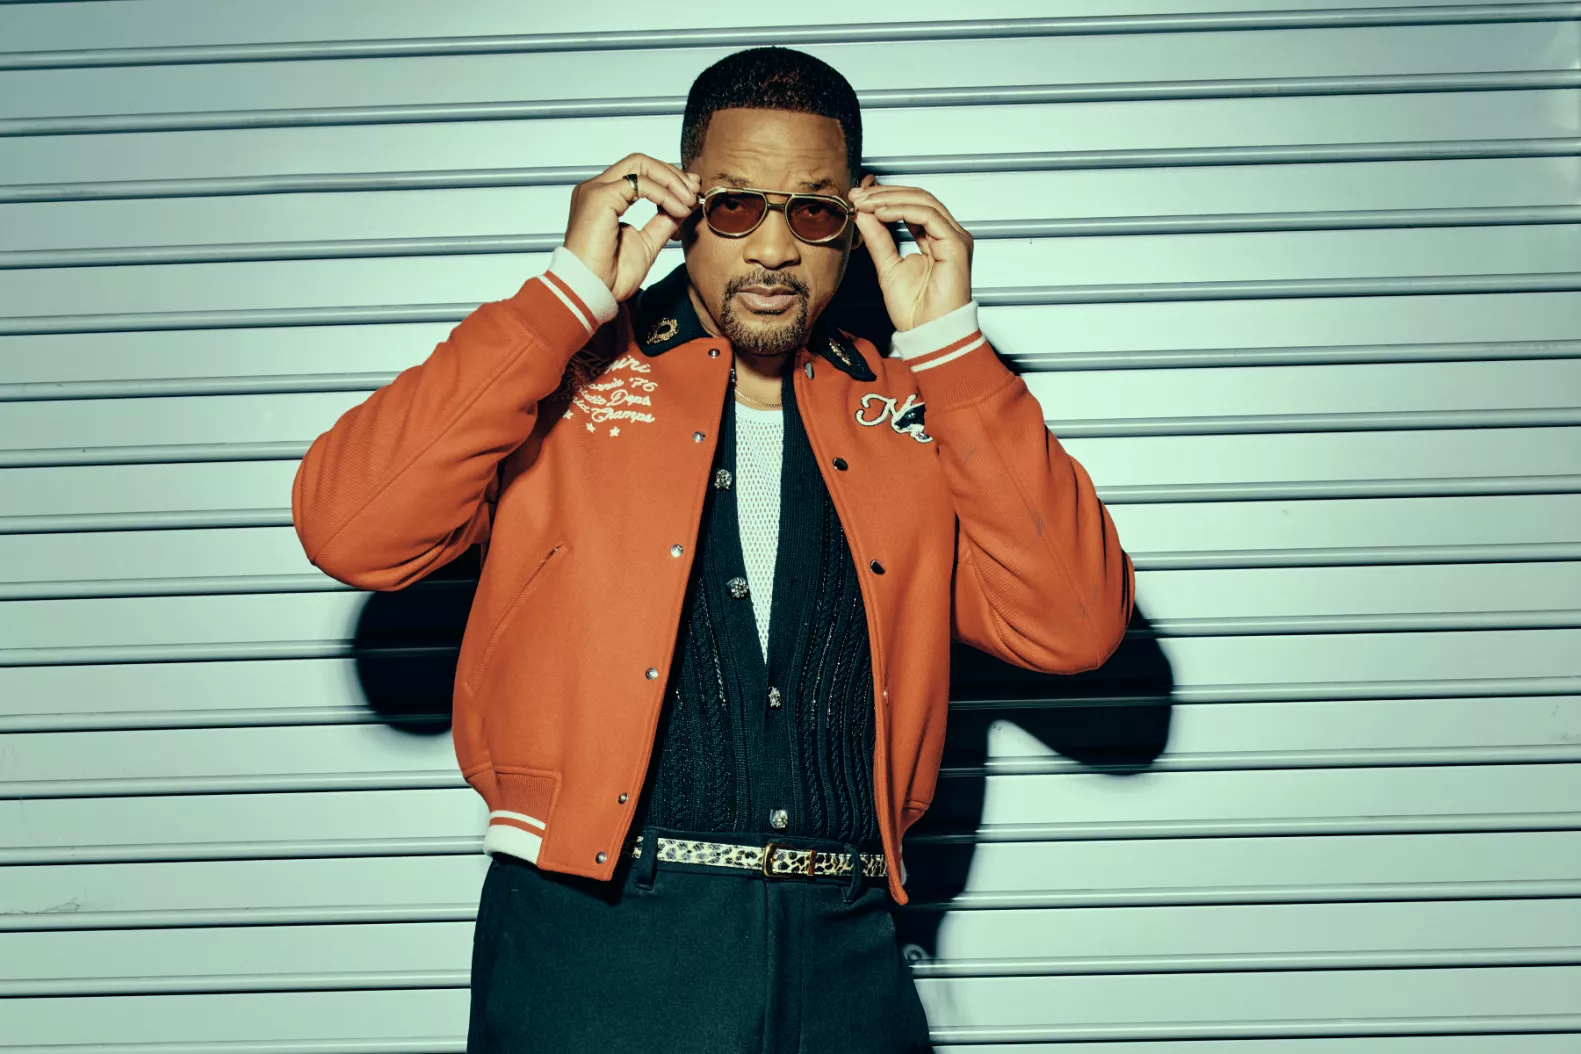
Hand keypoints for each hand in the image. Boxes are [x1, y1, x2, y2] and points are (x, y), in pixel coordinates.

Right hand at [564, 154, 700, 300]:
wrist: (594, 293)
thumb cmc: (610, 276)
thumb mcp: (647, 243)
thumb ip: (664, 221)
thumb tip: (685, 205)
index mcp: (604, 198)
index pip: (639, 172)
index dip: (668, 178)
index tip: (691, 193)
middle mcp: (596, 188)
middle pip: (640, 161)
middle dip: (672, 174)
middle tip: (694, 192)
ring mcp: (596, 190)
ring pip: (641, 165)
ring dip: (672, 182)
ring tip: (689, 203)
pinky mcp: (600, 196)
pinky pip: (641, 183)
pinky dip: (665, 195)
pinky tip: (678, 210)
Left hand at [849, 179, 973, 330]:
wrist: (928, 333)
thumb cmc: (916, 311)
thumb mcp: (887, 266)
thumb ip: (878, 239)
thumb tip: (864, 214)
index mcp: (935, 239)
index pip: (911, 206)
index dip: (884, 198)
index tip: (857, 198)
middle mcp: (948, 235)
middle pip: (918, 197)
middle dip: (884, 193)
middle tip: (857, 194)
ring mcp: (954, 238)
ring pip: (923, 201)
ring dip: (890, 198)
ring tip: (865, 202)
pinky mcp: (956, 244)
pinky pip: (927, 216)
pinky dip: (902, 210)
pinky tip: (881, 213)